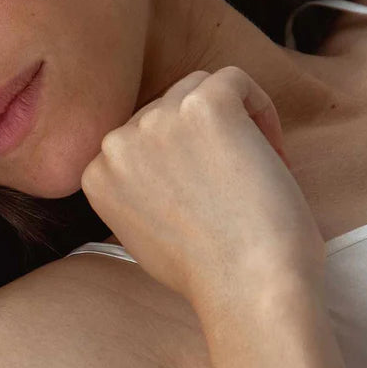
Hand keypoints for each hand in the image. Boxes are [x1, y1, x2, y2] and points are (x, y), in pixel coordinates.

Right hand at [80, 66, 324, 308]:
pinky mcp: (204, 106)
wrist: (246, 287)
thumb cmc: (208, 272)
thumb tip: (162, 162)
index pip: (136, 136)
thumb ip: (137, 189)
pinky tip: (271, 154)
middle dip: (203, 138)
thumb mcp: (141, 232)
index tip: (206, 192)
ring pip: (199, 87)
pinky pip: (234, 80)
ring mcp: (157, 120)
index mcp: (96, 172)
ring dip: (232, 121)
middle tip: (235, 182)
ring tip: (255, 169)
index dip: (179, 158)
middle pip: (165, 106)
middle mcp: (116, 141)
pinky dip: (260, 109)